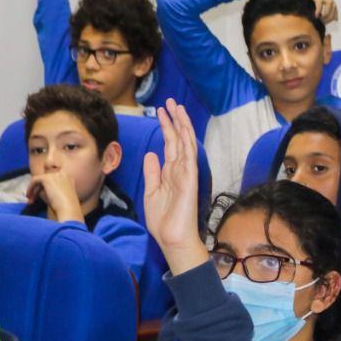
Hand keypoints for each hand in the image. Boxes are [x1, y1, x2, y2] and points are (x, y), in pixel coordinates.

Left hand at [27, 172, 83, 222]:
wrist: (69, 209)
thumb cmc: (65, 207)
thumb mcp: (58, 196)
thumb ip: (50, 189)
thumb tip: (37, 188)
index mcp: (69, 178)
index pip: (53, 178)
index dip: (45, 186)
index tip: (40, 195)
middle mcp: (63, 174)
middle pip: (46, 178)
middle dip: (38, 187)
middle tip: (33, 198)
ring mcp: (55, 175)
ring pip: (40, 179)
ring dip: (33, 188)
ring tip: (30, 199)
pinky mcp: (47, 178)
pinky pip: (35, 180)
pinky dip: (30, 188)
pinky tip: (29, 196)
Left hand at [143, 100, 206, 272]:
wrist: (172, 238)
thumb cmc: (163, 220)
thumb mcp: (151, 191)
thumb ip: (152, 172)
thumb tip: (151, 154)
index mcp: (171, 172)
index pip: (170, 145)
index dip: (166, 127)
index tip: (161, 111)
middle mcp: (180, 170)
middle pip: (178, 139)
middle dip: (174, 120)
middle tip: (170, 101)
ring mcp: (186, 174)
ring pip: (185, 143)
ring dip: (181, 125)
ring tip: (176, 107)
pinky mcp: (189, 180)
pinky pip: (189, 157)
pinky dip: (187, 141)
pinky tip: (183, 128)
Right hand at [263, 0, 336, 23]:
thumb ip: (307, 4)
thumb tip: (308, 15)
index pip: (333, 4)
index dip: (333, 14)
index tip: (329, 22)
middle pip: (334, 5)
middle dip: (332, 15)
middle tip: (325, 23)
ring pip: (330, 3)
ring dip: (327, 13)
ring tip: (321, 20)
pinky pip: (319, 1)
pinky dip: (320, 10)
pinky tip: (315, 16)